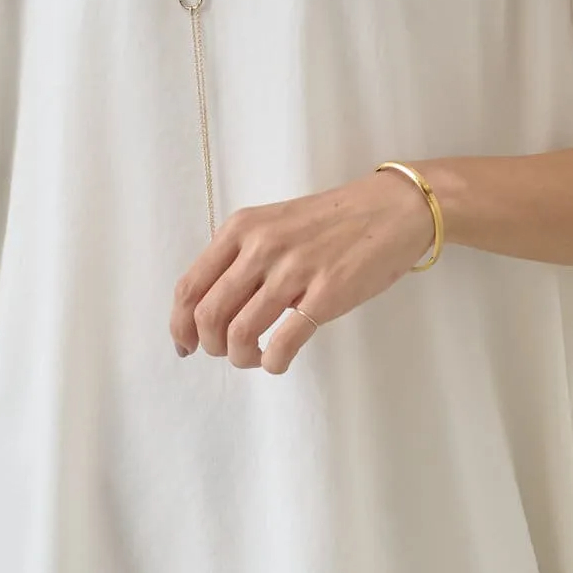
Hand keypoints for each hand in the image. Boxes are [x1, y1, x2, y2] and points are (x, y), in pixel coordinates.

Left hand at [169, 167, 435, 374]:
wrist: (392, 208)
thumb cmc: (332, 222)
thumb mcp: (274, 226)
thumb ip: (242, 258)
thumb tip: (210, 310)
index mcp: (241, 229)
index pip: (189, 287)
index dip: (179, 326)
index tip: (186, 345)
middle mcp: (260, 247)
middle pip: (208, 315)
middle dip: (210, 347)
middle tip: (227, 352)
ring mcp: (293, 270)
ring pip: (239, 333)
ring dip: (241, 358)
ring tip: (256, 357)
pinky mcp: (326, 294)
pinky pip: (282, 343)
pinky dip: (273, 363)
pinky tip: (279, 362)